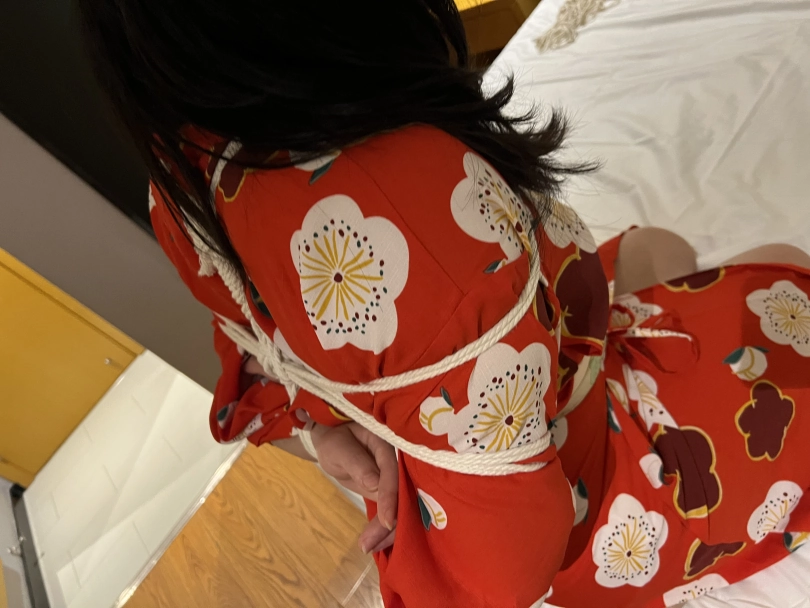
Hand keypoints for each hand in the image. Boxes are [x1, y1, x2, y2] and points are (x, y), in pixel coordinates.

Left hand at [311, 423, 397, 553]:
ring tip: (366, 548)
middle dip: (391, 521)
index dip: (391, 497)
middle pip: (402, 494)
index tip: (387, 521)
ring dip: (386, 531)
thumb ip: (358, 464)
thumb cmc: (335, 442)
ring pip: (399, 508)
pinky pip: (391, 512)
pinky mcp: (389, 492)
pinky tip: (372, 544)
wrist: (334, 444)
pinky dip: (383, 529)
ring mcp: (395, 479)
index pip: (393, 472)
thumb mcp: (340, 450)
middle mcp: (398, 463)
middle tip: (369, 545)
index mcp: (388, 445)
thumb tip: (375, 484)